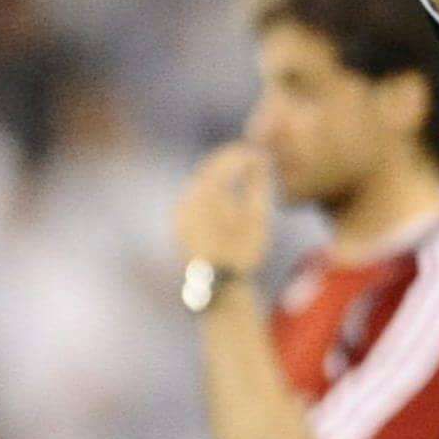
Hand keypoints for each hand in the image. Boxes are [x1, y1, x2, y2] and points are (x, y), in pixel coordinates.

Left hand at [172, 145, 274, 277]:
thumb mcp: (257, 216)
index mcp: (205, 196)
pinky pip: (194, 197)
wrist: (218, 286)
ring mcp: (180, 211)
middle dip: (229, 161)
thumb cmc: (243, 251)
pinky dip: (210, 190)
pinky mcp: (178, 222)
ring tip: (242, 171)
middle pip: (208, 170)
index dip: (240, 155)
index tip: (257, 152)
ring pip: (200, 182)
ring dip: (220, 174)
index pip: (222, 163)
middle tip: (250, 156)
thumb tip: (260, 160)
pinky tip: (227, 191)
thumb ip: (258, 184)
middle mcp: (187, 200)